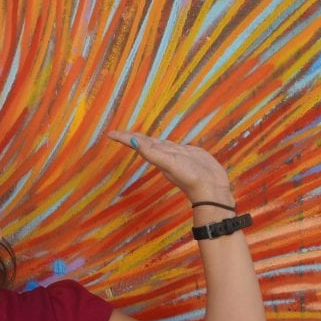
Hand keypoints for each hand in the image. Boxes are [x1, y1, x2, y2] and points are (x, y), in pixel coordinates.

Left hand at [106, 130, 234, 205]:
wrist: (210, 188)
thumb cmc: (189, 177)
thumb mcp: (168, 163)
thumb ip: (152, 153)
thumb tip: (133, 141)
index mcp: (156, 156)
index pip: (137, 143)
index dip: (124, 138)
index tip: (110, 133)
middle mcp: (164, 155)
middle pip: (144, 142)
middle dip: (131, 137)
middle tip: (118, 132)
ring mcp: (175, 155)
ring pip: (157, 143)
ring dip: (146, 139)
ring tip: (136, 135)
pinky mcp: (188, 154)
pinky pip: (172, 145)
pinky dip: (165, 142)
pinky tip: (164, 142)